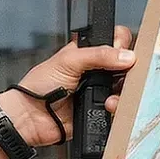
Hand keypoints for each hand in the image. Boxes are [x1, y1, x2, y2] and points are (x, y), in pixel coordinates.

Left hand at [0, 27, 136, 146]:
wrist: (30, 117)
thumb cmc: (39, 85)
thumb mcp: (68, 61)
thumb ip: (97, 55)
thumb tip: (126, 55)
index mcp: (88, 53)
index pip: (114, 41)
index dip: (122, 44)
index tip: (123, 51)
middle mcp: (97, 71)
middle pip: (126, 66)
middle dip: (128, 70)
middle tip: (123, 74)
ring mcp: (100, 91)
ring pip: (125, 88)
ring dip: (123, 90)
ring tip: (111, 94)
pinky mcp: (100, 110)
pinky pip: (119, 108)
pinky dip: (117, 107)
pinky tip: (107, 105)